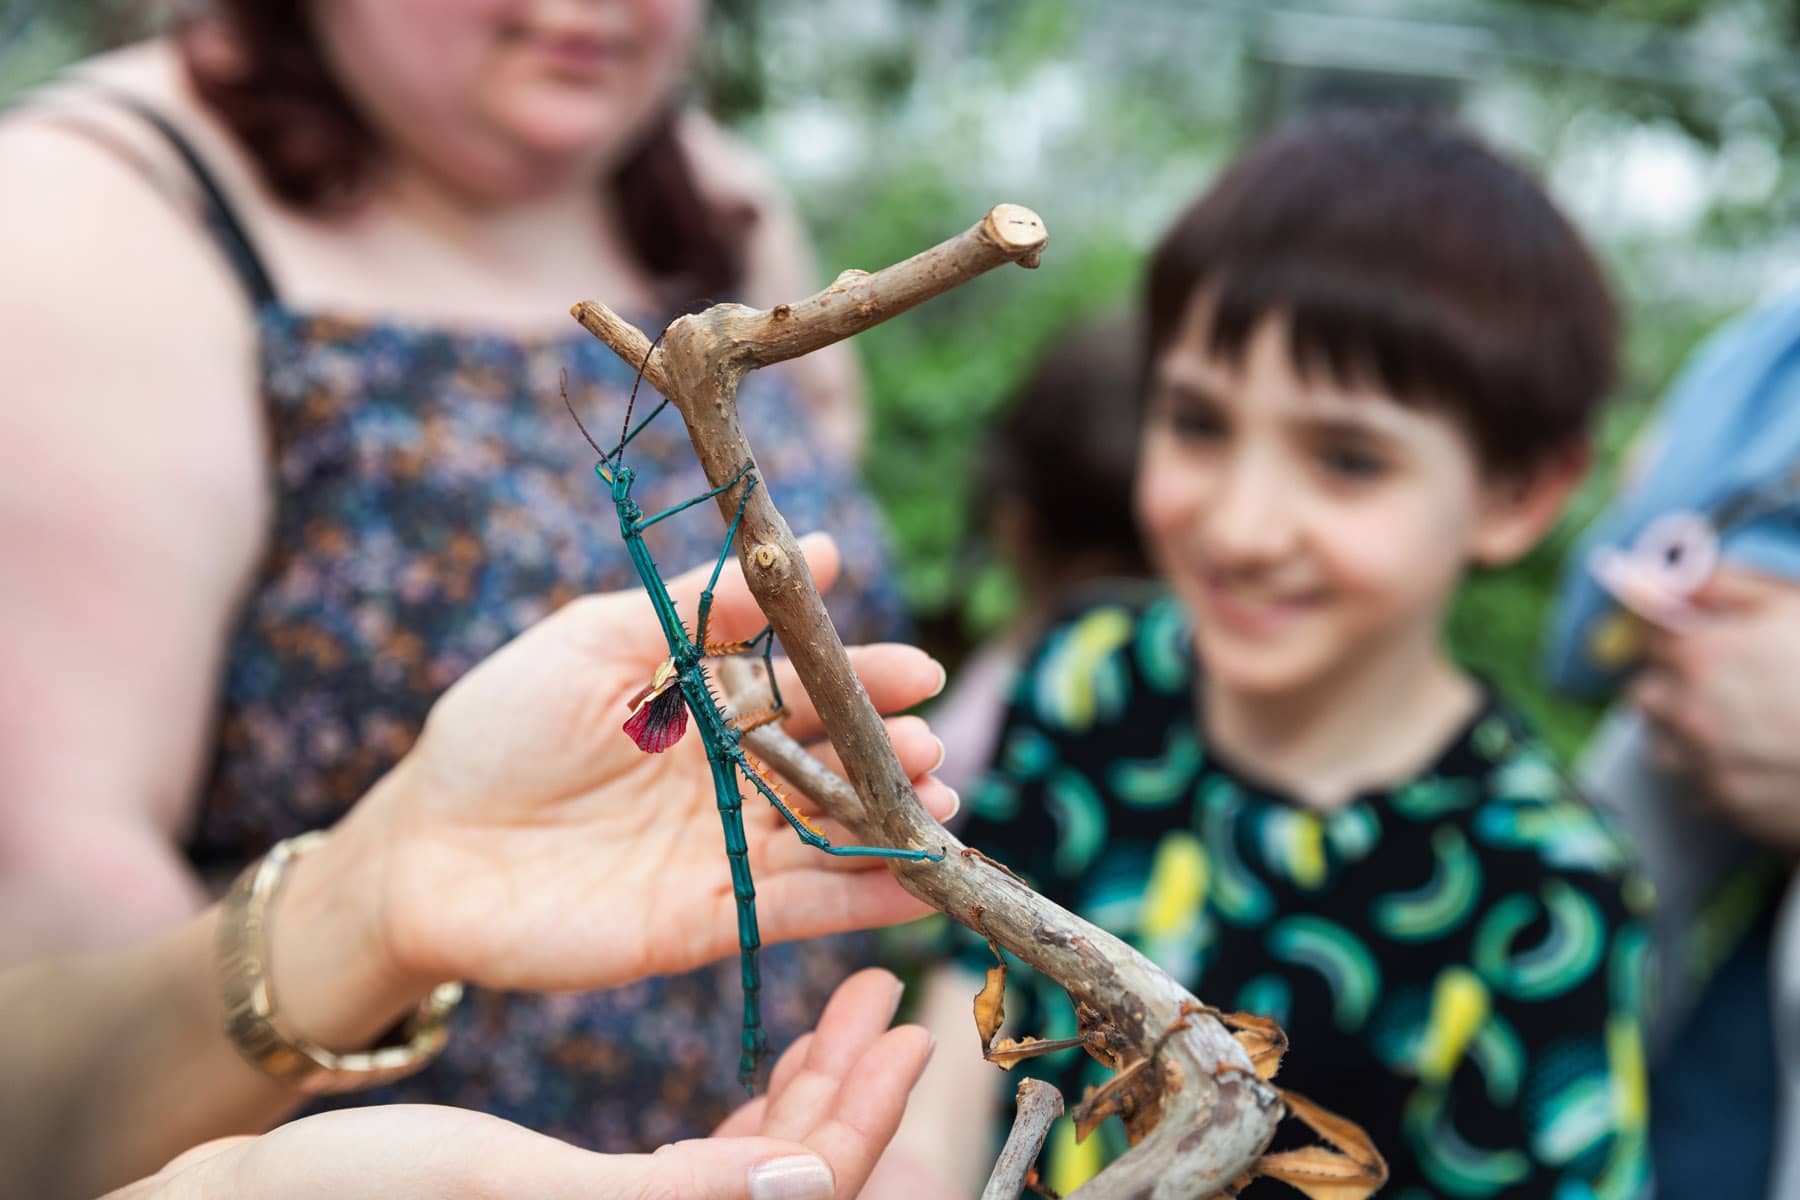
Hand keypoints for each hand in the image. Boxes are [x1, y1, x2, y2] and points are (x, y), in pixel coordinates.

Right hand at [105, 969, 932, 1199]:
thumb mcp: (525, 1186)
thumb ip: (680, 1194)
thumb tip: (816, 1182)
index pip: (809, 1191)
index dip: (869, 1111)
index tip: (905, 1022)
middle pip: (807, 1171)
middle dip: (855, 1085)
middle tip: (883, 992)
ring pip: (774, 1159)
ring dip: (821, 1081)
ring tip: (849, 997)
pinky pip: (726, 1157)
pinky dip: (769, 1096)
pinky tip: (782, 1034)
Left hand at [279, 535, 954, 1038]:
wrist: (422, 852)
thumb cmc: (497, 729)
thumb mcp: (594, 641)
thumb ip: (701, 606)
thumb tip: (816, 550)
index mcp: (705, 701)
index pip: (804, 685)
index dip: (862, 677)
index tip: (915, 672)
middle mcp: (730, 775)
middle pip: (832, 760)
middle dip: (887, 750)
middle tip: (922, 742)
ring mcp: (724, 850)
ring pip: (832, 833)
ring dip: (892, 822)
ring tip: (939, 804)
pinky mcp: (713, 921)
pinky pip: (802, 907)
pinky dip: (864, 900)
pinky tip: (919, 885)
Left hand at [1631, 567, 1799, 849]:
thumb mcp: (1794, 605)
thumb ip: (1727, 586)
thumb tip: (1675, 576)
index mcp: (1699, 655)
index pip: (1649, 636)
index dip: (1674, 633)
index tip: (1697, 637)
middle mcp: (1687, 711)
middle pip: (1647, 693)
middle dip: (1672, 684)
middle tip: (1720, 684)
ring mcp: (1703, 764)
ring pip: (1664, 746)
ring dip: (1686, 735)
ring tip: (1739, 729)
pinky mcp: (1725, 806)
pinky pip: (1697, 788)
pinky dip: (1716, 776)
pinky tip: (1759, 764)